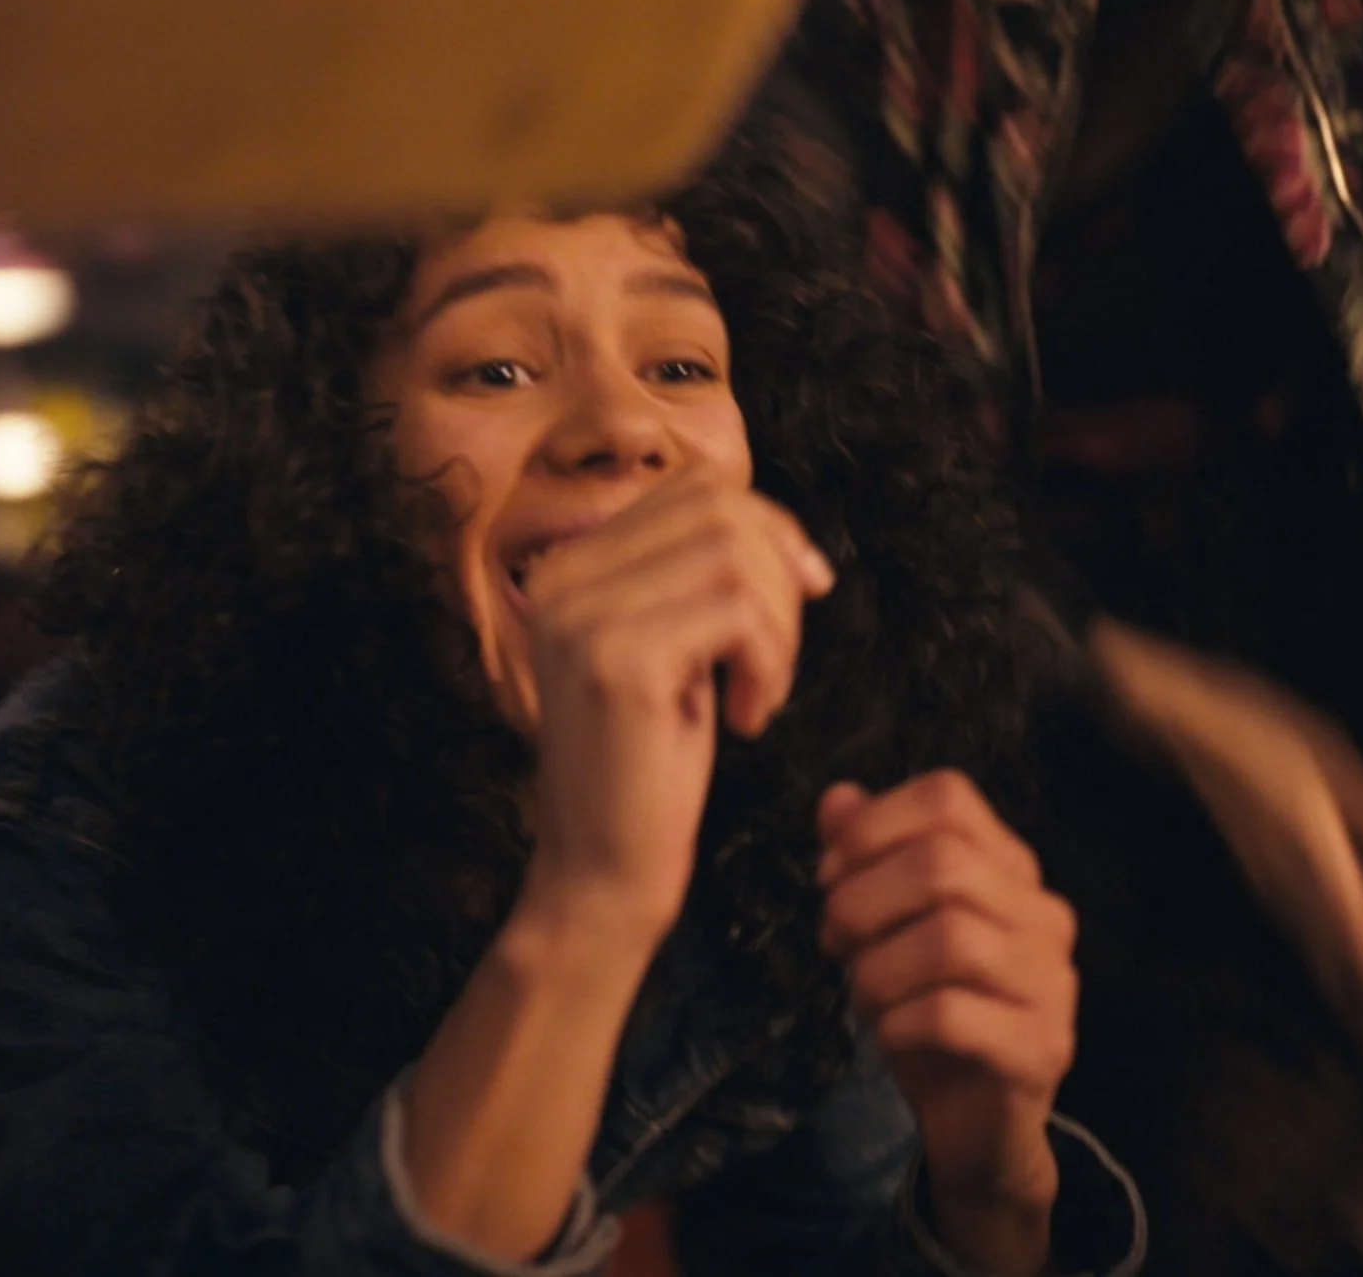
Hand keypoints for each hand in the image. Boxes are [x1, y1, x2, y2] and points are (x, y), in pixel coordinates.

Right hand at [521, 472, 833, 939]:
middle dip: (780, 577)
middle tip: (775, 659)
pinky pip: (738, 612)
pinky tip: (747, 717)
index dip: (770, 528)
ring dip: (778, 628)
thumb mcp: (674, 652)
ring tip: (759, 693)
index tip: (799, 596)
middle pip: (721, 507)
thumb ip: (697, 580)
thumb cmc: (648, 769)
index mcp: (569, 566)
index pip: (696, 486)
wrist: (600, 875)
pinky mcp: (618, 661)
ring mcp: (583, 616)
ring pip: (736, 555)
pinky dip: (770, 662)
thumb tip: (785, 535)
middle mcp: (562, 577)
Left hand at [818, 771, 1076, 1276]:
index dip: (873, 825)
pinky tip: (889, 1035)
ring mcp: (1052, 981)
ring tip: (862, 995)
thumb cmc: (931, 1012)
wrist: (980, 1127)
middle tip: (833, 942)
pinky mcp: (1042, 1047)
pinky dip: (899, 1023)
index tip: (830, 874)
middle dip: (861, 900)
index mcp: (1010, 868)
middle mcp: (1043, 913)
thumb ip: (867, 860)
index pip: (948, 797)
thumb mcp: (887, 930)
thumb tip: (836, 798)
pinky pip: (954, 1015)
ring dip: (877, 968)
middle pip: (942, 862)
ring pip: (950, 938)